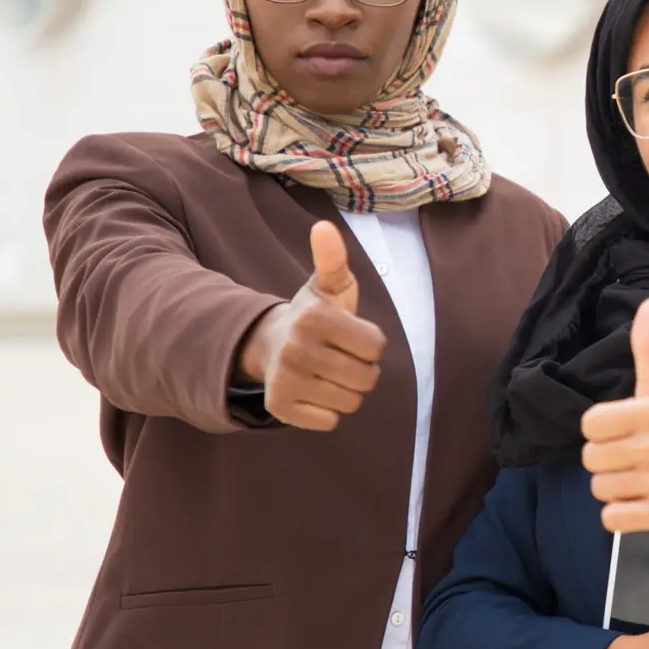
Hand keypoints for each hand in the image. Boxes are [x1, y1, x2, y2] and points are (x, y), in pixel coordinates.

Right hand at [235, 220, 387, 429]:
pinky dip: (327, 411)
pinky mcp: (279, 408)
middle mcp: (295, 348)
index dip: (370, 345)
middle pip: (366, 379)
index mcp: (314, 317)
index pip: (376, 348)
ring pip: (350, 402)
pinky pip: (330, 422)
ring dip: (346, 392)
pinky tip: (314, 391)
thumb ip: (333, 260)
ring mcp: (285, 380)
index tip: (350, 336)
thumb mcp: (330, 286)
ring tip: (327, 373)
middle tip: (340, 357)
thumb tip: (324, 226)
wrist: (272, 344)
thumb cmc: (316, 315)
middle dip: (361, 371)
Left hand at [580, 297, 648, 538]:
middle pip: (591, 458)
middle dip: (605, 459)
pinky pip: (613, 518)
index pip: (592, 423)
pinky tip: (643, 500)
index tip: (622, 429)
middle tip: (631, 456)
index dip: (600, 428)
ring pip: (601, 488)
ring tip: (639, 478)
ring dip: (614, 486)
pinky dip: (621, 513)